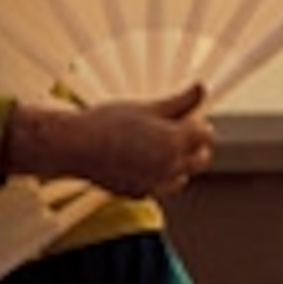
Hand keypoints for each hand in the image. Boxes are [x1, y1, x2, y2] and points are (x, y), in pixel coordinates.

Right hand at [6, 83, 213, 197]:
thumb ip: (179, 101)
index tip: (188, 115)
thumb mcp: (146, 107)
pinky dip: (157, 177)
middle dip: (195, 146)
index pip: (206, 136)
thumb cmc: (108, 123)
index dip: (199, 124)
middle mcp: (170, 167)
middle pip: (201, 160)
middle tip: (177, 130)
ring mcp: (156, 184)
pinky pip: (158, 188)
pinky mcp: (139, 194)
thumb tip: (200, 89)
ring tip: (156, 147)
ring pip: (182, 177)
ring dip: (178, 164)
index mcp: (175, 142)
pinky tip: (139, 162)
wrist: (76, 147)